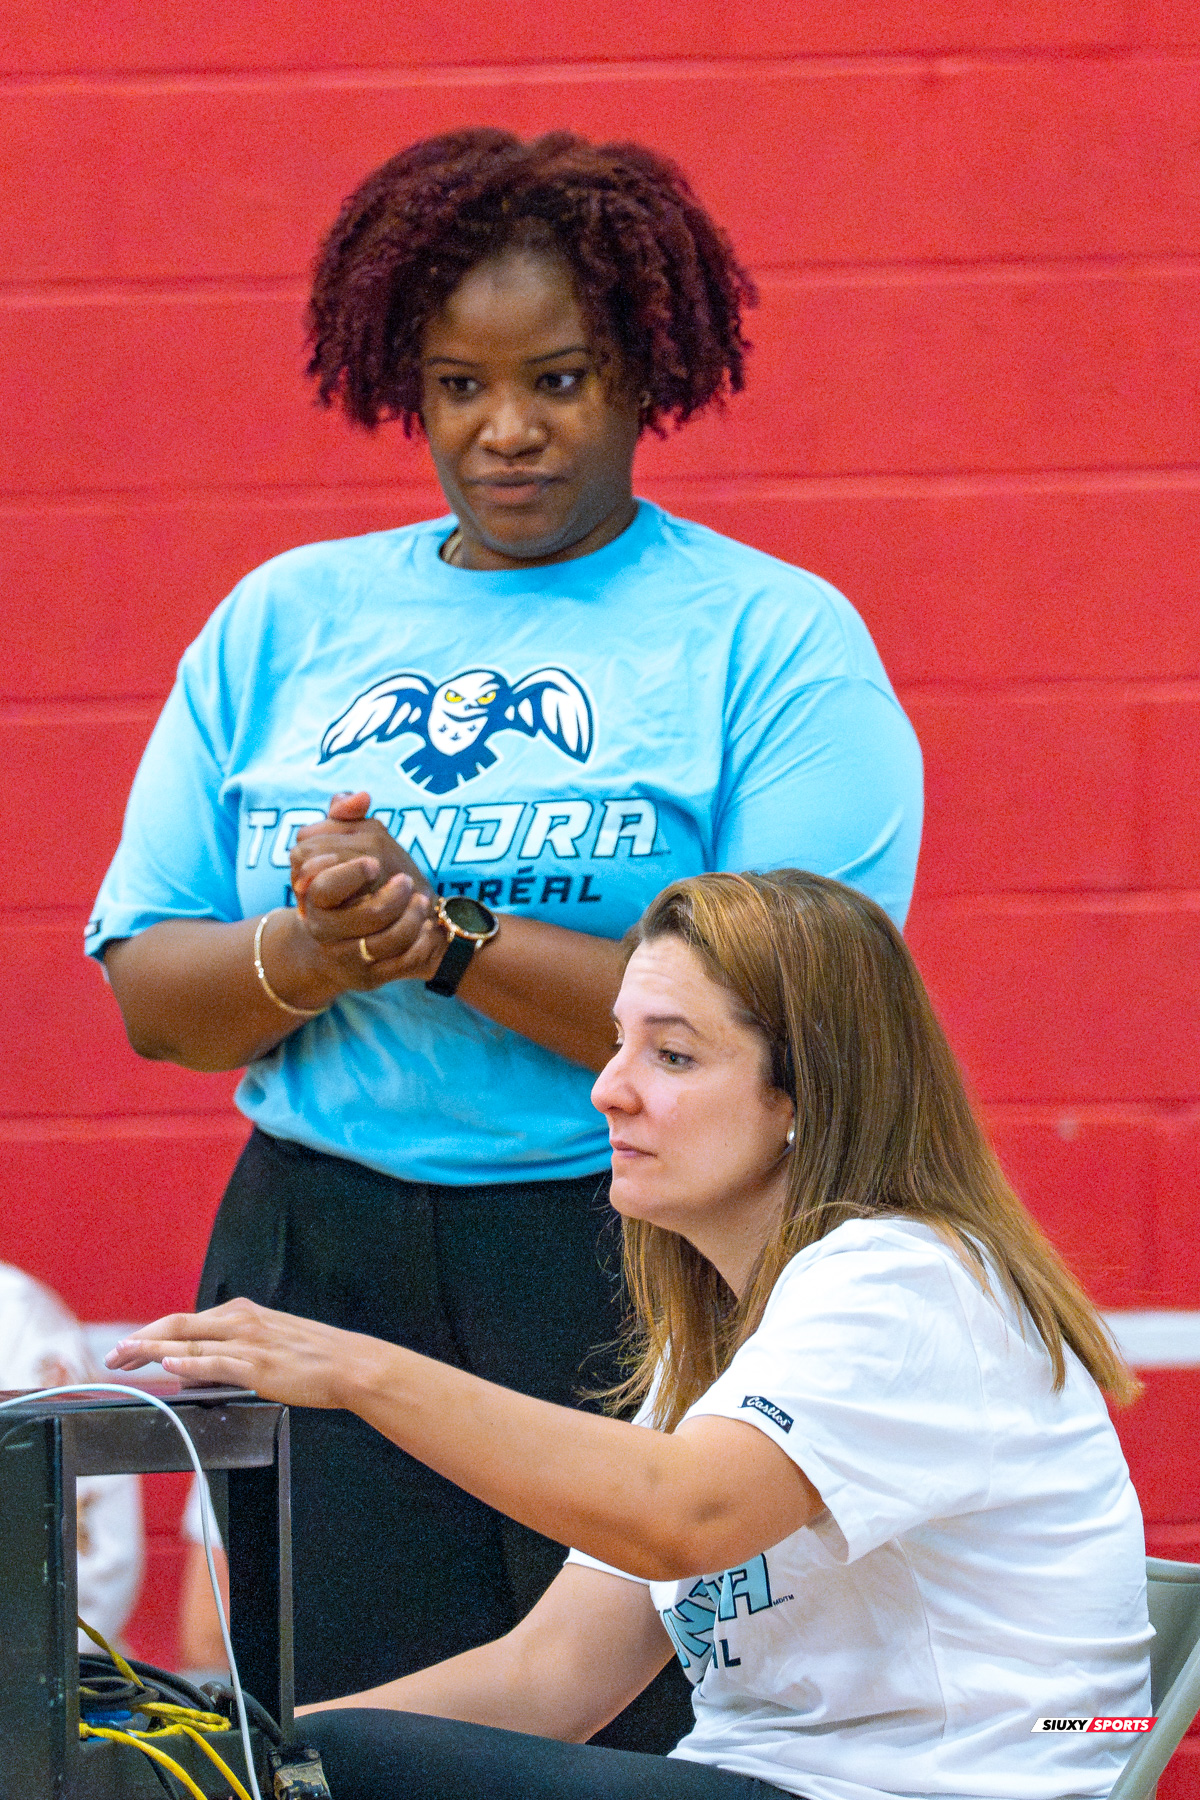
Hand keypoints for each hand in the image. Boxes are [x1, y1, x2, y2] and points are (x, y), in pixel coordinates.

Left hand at [104, 1298, 380, 1410]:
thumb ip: (232, 1351)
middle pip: (177, 1326)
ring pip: (190, 1343)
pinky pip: (217, 1362)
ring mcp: (249, 1343)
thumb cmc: (312, 1357)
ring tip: (126, 1358)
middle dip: (140, 1341)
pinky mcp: (258, 1366)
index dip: (150, 1334)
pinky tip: (169, 1364)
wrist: (349, 1364)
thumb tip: (193, 1370)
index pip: (184, 1321)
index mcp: (242, 1314)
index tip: (127, 1348)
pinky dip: (190, 1362)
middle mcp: (241, 1322)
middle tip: (112, 1356)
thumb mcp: (268, 1343)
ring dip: (152, 1350)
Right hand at [287, 792, 447, 986]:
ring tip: (422, 902)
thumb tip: (361, 796)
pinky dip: (418, 946)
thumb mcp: (347, 844)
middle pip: (356, 919)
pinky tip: (428, 927)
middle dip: (384, 900)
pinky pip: (398, 966)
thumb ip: (346, 816)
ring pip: (379, 944)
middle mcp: (322, 929)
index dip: (347, 874)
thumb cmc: (351, 883)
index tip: (373, 863)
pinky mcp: (371, 977)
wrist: (354, 937)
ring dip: (407, 921)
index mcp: (311, 896)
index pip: (321, 886)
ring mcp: (345, 956)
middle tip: (405, 881)